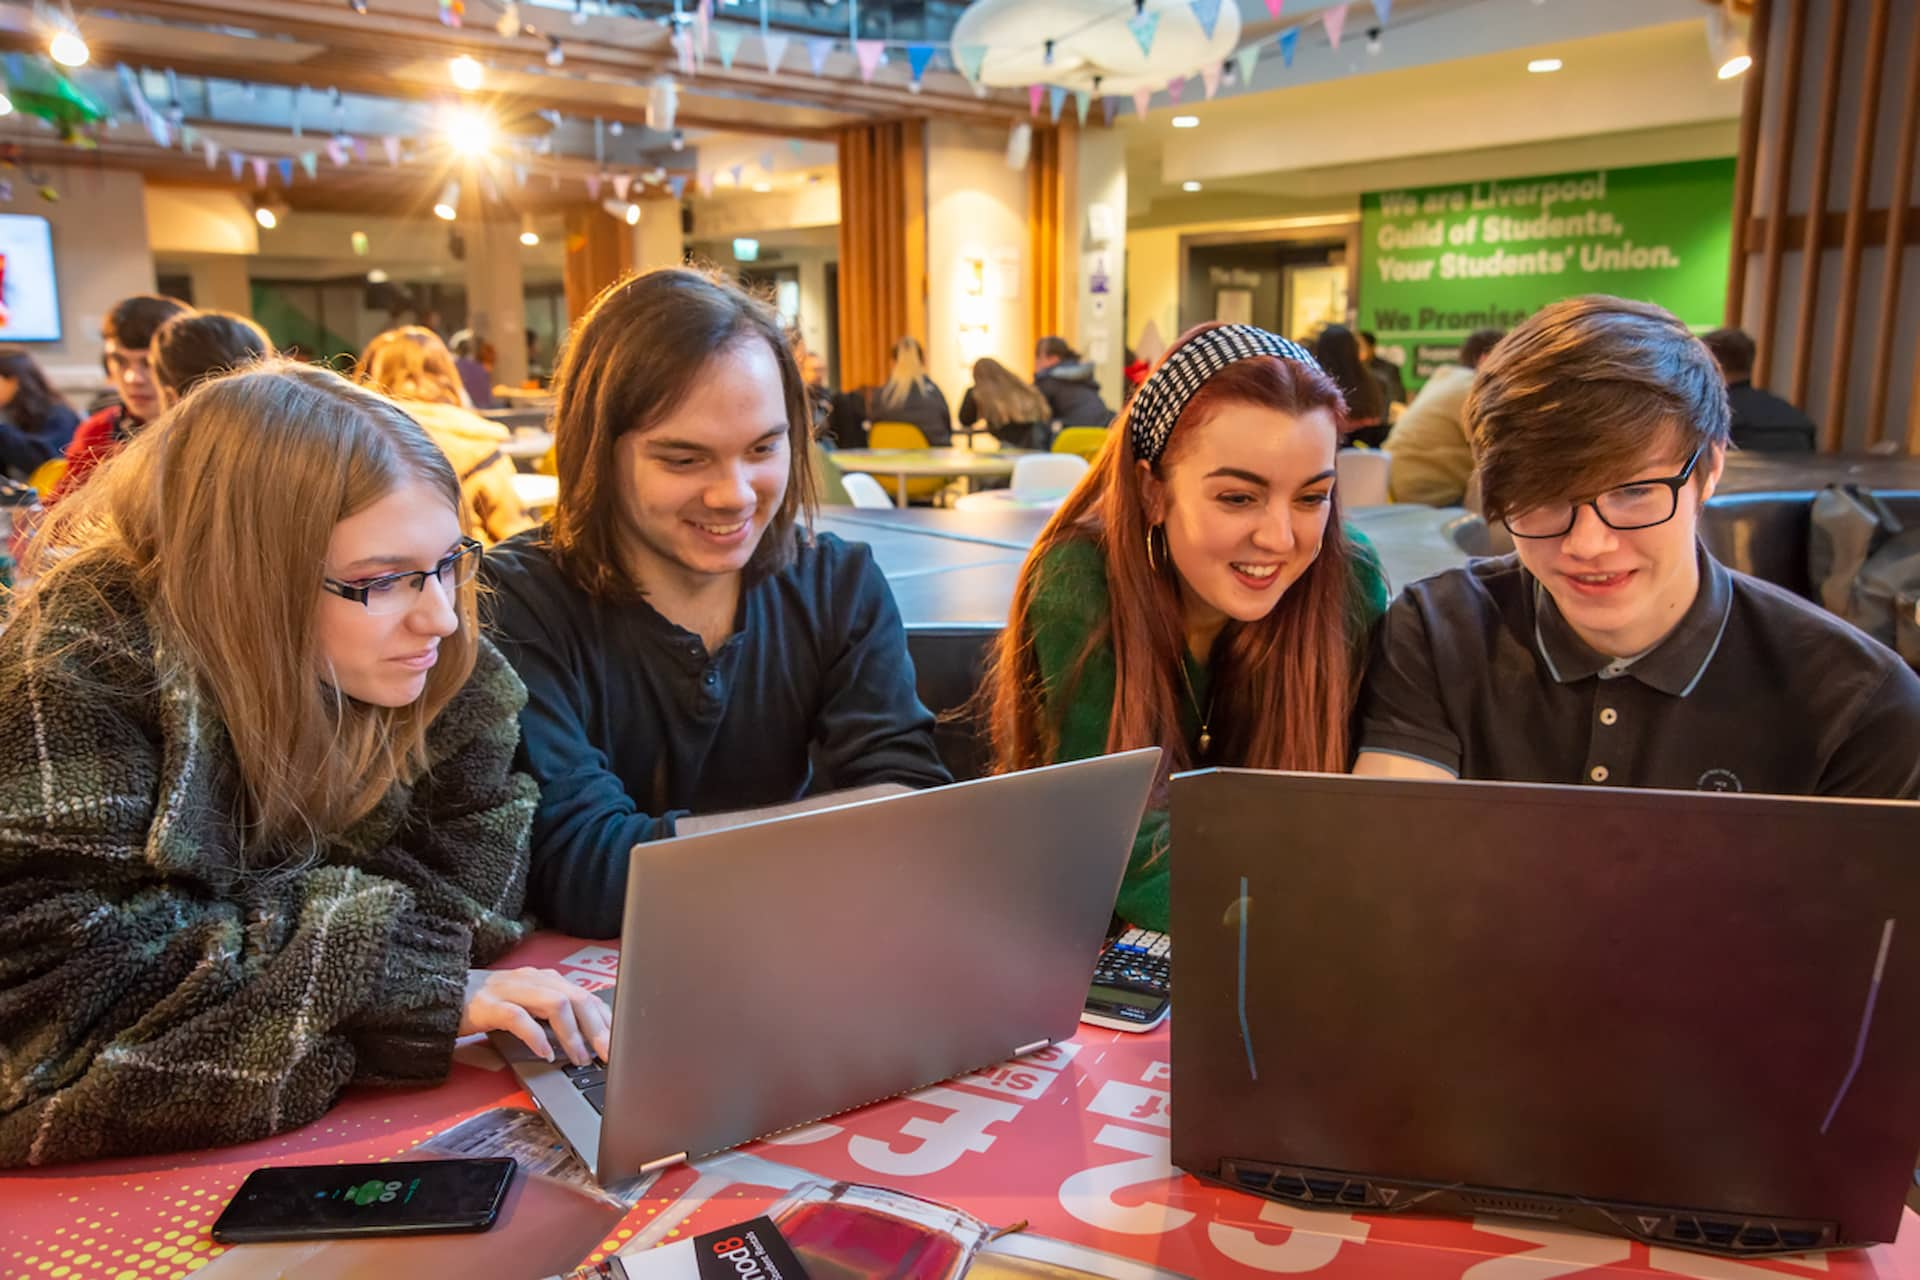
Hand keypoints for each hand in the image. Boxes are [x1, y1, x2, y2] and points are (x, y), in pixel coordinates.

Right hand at [458, 967, 610, 1066]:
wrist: (436, 993)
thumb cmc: (484, 1004)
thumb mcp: (523, 1005)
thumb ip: (549, 1016)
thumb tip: (585, 1042)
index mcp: (543, 979)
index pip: (584, 995)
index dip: (606, 1019)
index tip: (620, 1043)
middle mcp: (531, 979)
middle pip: (576, 998)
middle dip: (598, 1028)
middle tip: (609, 1055)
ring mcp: (508, 989)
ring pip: (554, 1003)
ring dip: (572, 1033)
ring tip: (579, 1057)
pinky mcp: (486, 1004)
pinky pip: (517, 1017)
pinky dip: (535, 1036)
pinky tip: (545, 1054)